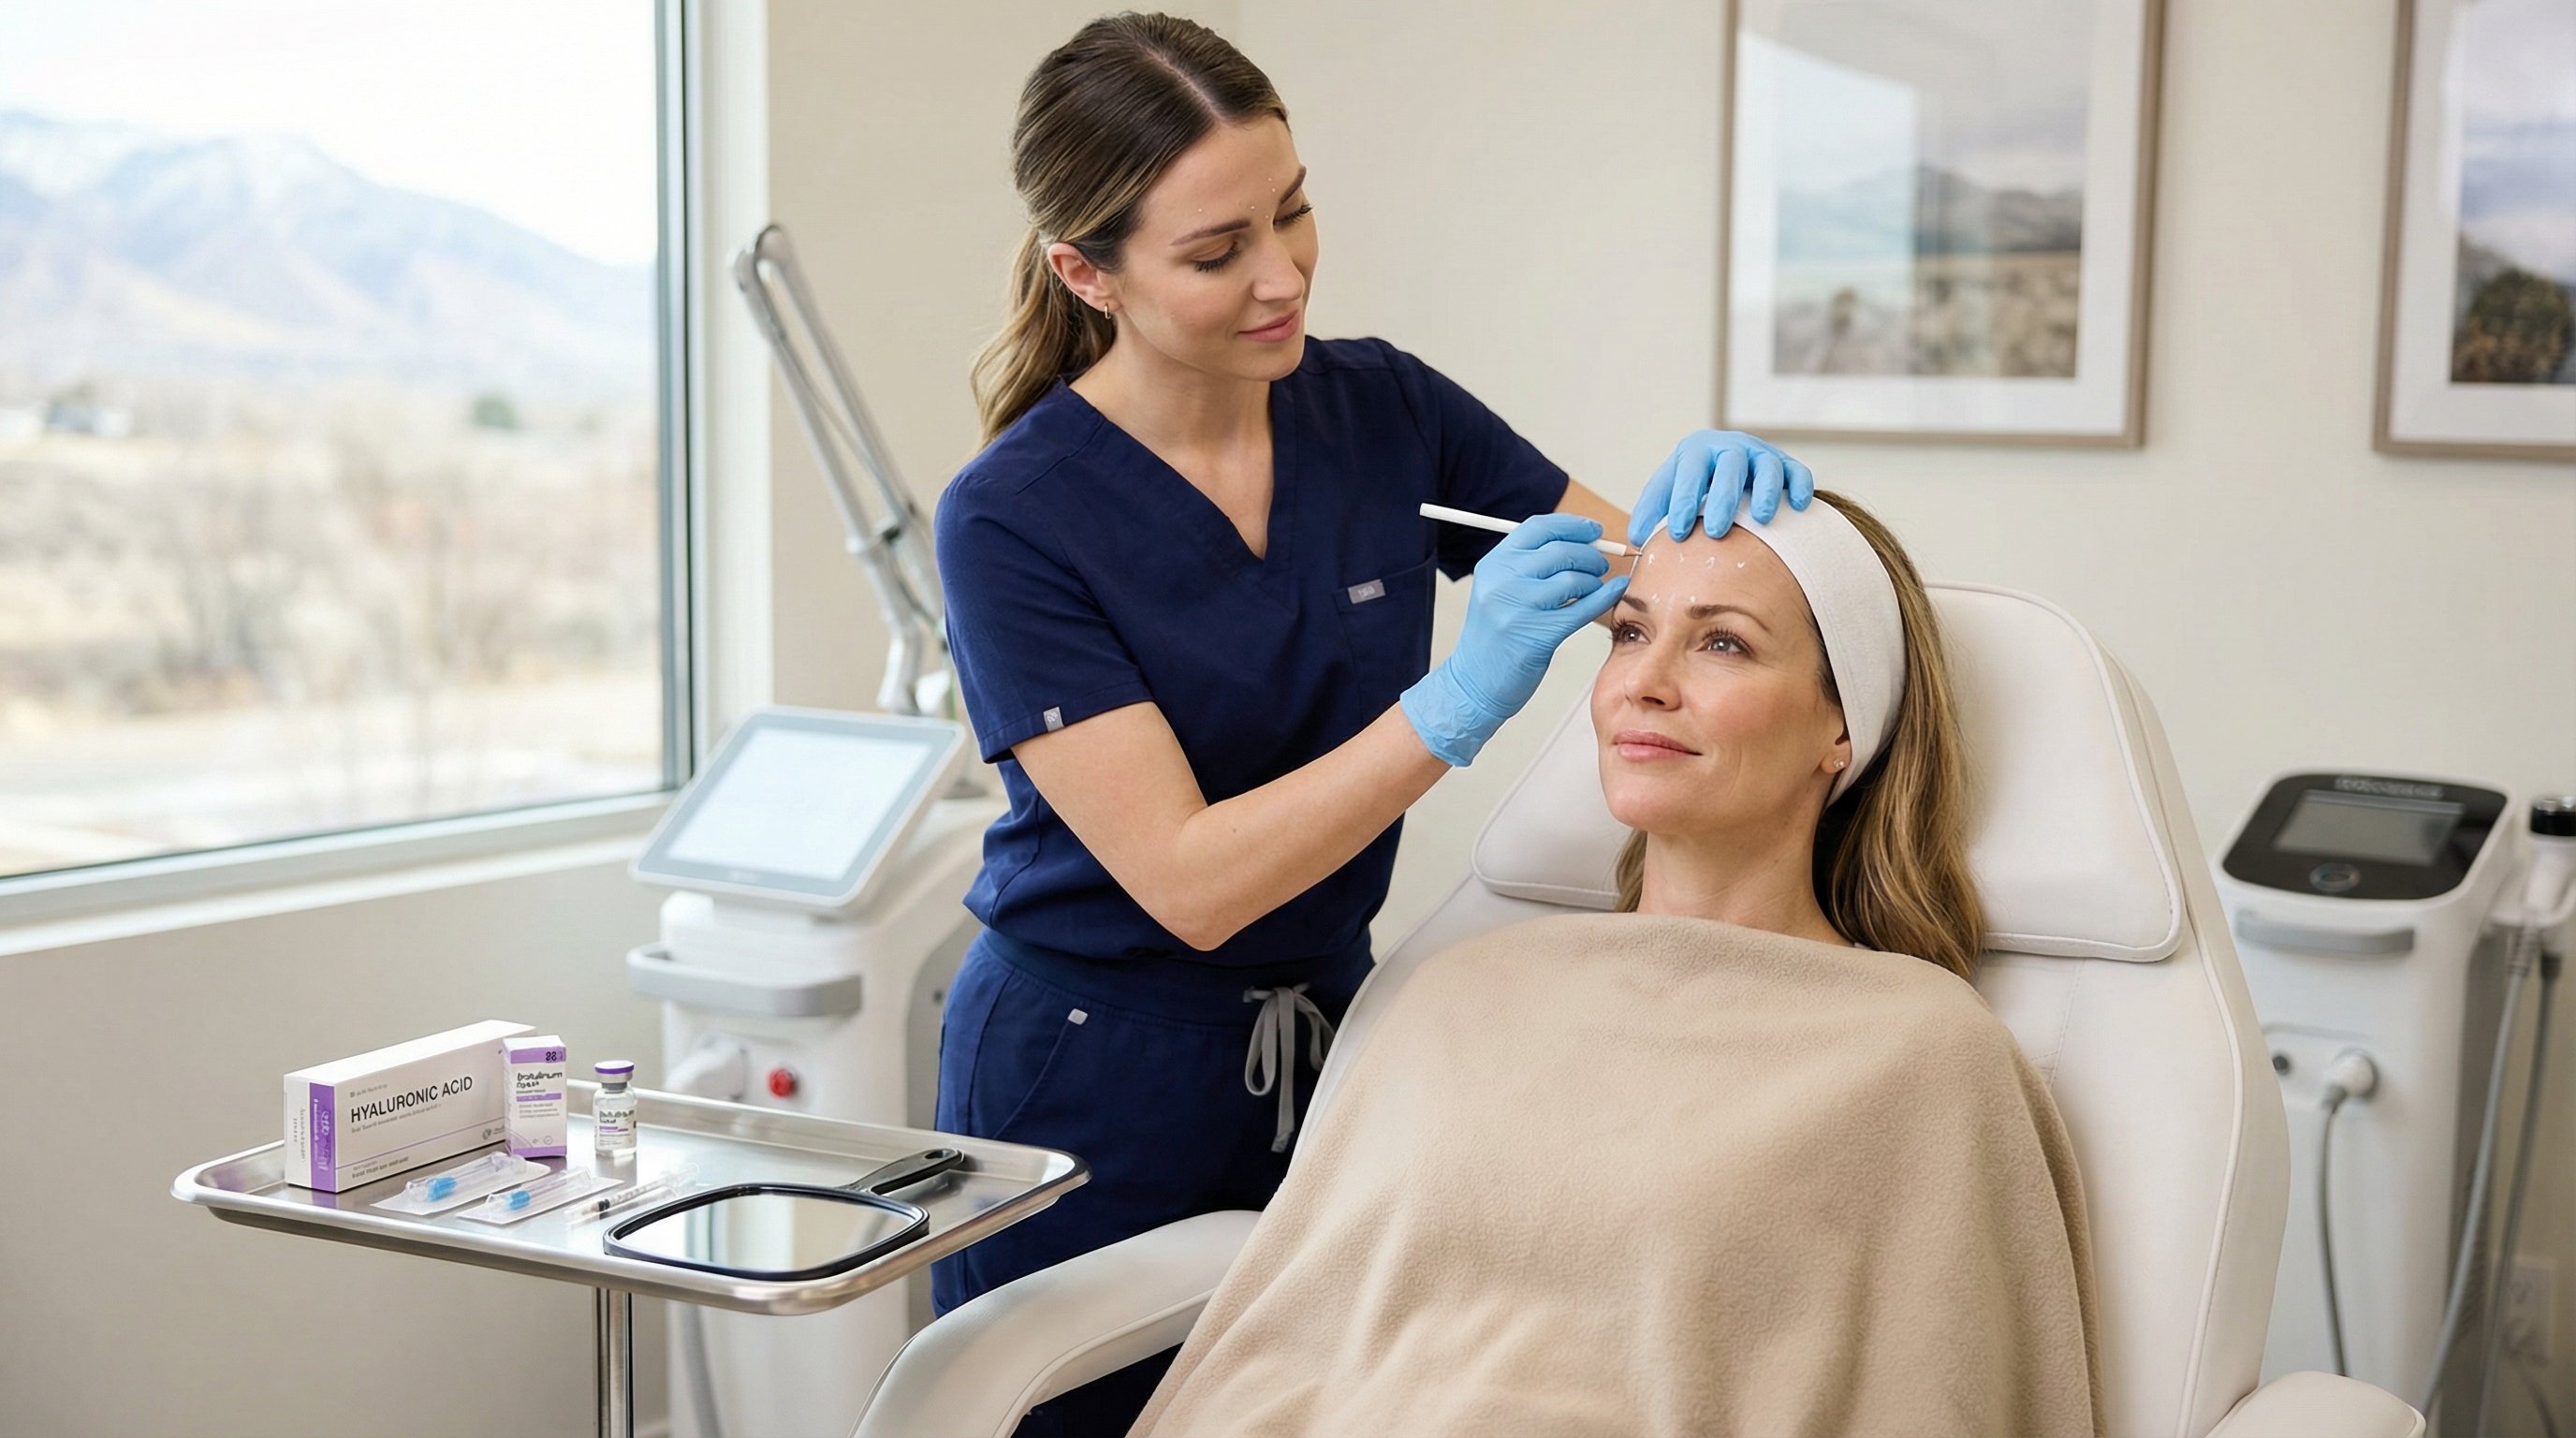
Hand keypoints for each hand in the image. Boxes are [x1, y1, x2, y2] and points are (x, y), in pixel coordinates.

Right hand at [1401, 514, 1629, 766]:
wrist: (1475, 681)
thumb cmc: (1495, 635)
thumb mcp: (1499, 590)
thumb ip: (1530, 565)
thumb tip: (1580, 542)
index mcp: (1494, 564)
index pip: (1538, 528)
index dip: (1572, 526)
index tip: (1593, 531)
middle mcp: (1503, 581)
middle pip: (1560, 551)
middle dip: (1590, 555)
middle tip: (1601, 565)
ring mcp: (1518, 608)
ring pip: (1573, 580)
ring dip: (1594, 581)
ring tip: (1596, 587)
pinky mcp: (1537, 635)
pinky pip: (1582, 609)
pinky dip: (1604, 598)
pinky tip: (1615, 592)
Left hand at [1627, 429, 1814, 547]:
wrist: (1724, 460)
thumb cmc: (1693, 482)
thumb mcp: (1668, 488)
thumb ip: (1652, 510)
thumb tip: (1636, 538)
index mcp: (1697, 451)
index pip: (1689, 472)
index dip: (1682, 501)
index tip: (1676, 533)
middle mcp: (1730, 447)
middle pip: (1729, 466)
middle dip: (1723, 499)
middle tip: (1715, 531)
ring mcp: (1761, 454)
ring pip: (1768, 466)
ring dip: (1766, 491)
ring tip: (1762, 518)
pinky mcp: (1786, 464)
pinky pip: (1797, 471)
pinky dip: (1800, 486)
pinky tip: (1798, 506)